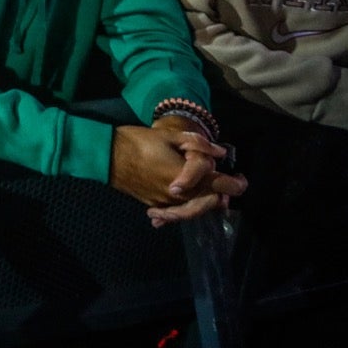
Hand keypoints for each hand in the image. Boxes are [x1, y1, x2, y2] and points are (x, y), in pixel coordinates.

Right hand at [109, 121, 245, 224]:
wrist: (106, 156)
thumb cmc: (137, 142)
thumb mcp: (169, 136)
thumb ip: (198, 144)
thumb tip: (220, 152)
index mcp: (187, 179)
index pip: (221, 186)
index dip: (237, 184)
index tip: (241, 178)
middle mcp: (180, 197)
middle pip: (210, 203)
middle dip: (223, 195)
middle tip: (228, 183)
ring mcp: (166, 204)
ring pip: (195, 211)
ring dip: (206, 203)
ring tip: (213, 195)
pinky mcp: (154, 205)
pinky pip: (176, 212)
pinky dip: (186, 209)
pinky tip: (187, 203)